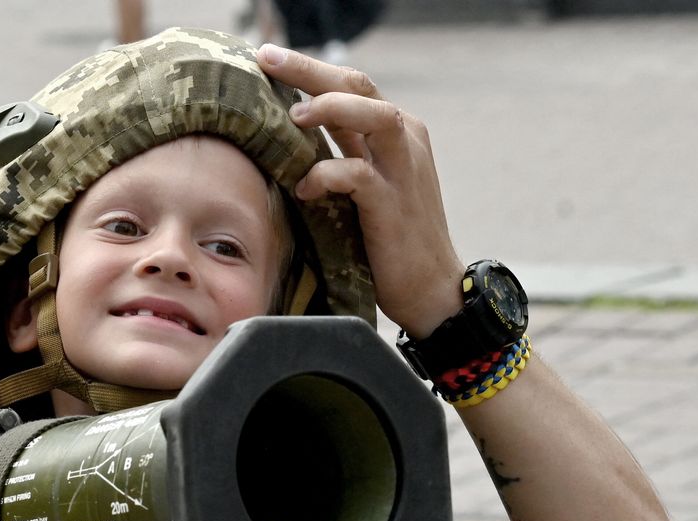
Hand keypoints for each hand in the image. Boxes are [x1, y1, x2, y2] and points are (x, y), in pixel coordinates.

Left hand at [256, 44, 466, 336]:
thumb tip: (294, 132)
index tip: (268, 56)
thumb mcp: (365, 185)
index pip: (352, 84)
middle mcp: (404, 140)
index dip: (310, 68)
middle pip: (359, 86)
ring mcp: (403, 170)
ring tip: (293, 115)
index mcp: (395, 132)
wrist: (431, 287)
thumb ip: (343, 152)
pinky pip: (358, 175)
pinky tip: (303, 187)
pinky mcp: (393, 204)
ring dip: (330, 108)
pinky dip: (326, 175)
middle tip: (267, 58)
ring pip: (373, 116)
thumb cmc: (390, 239)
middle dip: (310, 69)